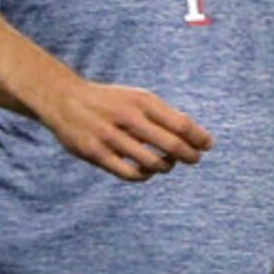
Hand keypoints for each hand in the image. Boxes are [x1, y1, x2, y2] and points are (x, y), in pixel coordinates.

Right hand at [38, 77, 212, 181]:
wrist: (65, 100)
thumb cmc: (109, 102)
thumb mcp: (135, 98)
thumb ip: (161, 114)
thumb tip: (195, 136)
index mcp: (141, 101)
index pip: (181, 123)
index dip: (199, 137)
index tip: (208, 145)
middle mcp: (128, 118)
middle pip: (171, 145)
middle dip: (189, 155)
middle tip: (194, 158)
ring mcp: (111, 137)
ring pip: (153, 163)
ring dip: (166, 167)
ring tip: (167, 164)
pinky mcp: (97, 154)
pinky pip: (130, 174)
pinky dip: (144, 176)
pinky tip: (147, 172)